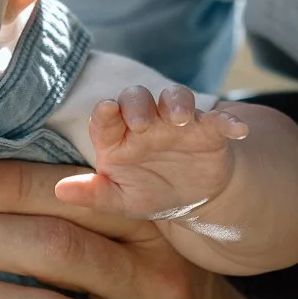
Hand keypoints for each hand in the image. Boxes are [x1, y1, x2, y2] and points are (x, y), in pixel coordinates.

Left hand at [53, 86, 248, 221]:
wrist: (190, 197)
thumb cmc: (146, 191)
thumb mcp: (120, 200)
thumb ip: (93, 193)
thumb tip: (60, 191)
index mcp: (118, 136)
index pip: (107, 116)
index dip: (106, 112)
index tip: (106, 110)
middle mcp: (146, 121)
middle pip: (138, 98)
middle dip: (139, 104)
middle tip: (141, 121)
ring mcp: (177, 122)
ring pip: (176, 98)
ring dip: (177, 102)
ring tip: (179, 118)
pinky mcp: (208, 129)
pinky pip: (219, 119)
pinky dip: (229, 120)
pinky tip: (238, 129)